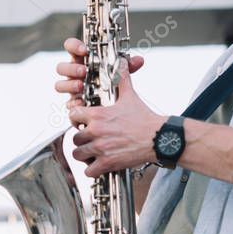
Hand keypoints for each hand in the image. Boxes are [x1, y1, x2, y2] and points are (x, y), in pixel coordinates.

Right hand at [55, 37, 144, 124]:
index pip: (71, 47)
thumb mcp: (119, 72)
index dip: (74, 46)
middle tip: (84, 72)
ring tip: (82, 87)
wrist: (111, 104)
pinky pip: (67, 103)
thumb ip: (127, 66)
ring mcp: (71, 88)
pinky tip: (82, 103)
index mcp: (82, 60)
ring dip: (70, 85)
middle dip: (71, 69)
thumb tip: (139, 61)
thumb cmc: (110, 82)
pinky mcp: (73, 103)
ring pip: (59, 85)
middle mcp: (73, 74)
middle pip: (61, 67)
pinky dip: (74, 103)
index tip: (84, 50)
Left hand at [68, 58, 163, 177]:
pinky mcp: (108, 163)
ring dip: (84, 155)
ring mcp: (101, 148)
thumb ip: (122, 80)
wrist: (159, 137)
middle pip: (74, 137)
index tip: (81, 122)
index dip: (76, 119)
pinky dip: (92, 170)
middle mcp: (96, 131)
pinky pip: (89, 171)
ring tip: (92, 154)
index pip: (73, 114)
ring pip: (78, 154)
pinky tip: (98, 166)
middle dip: (81, 140)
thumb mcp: (130, 96)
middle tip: (89, 141)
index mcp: (98, 115)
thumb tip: (122, 63)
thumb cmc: (145, 118)